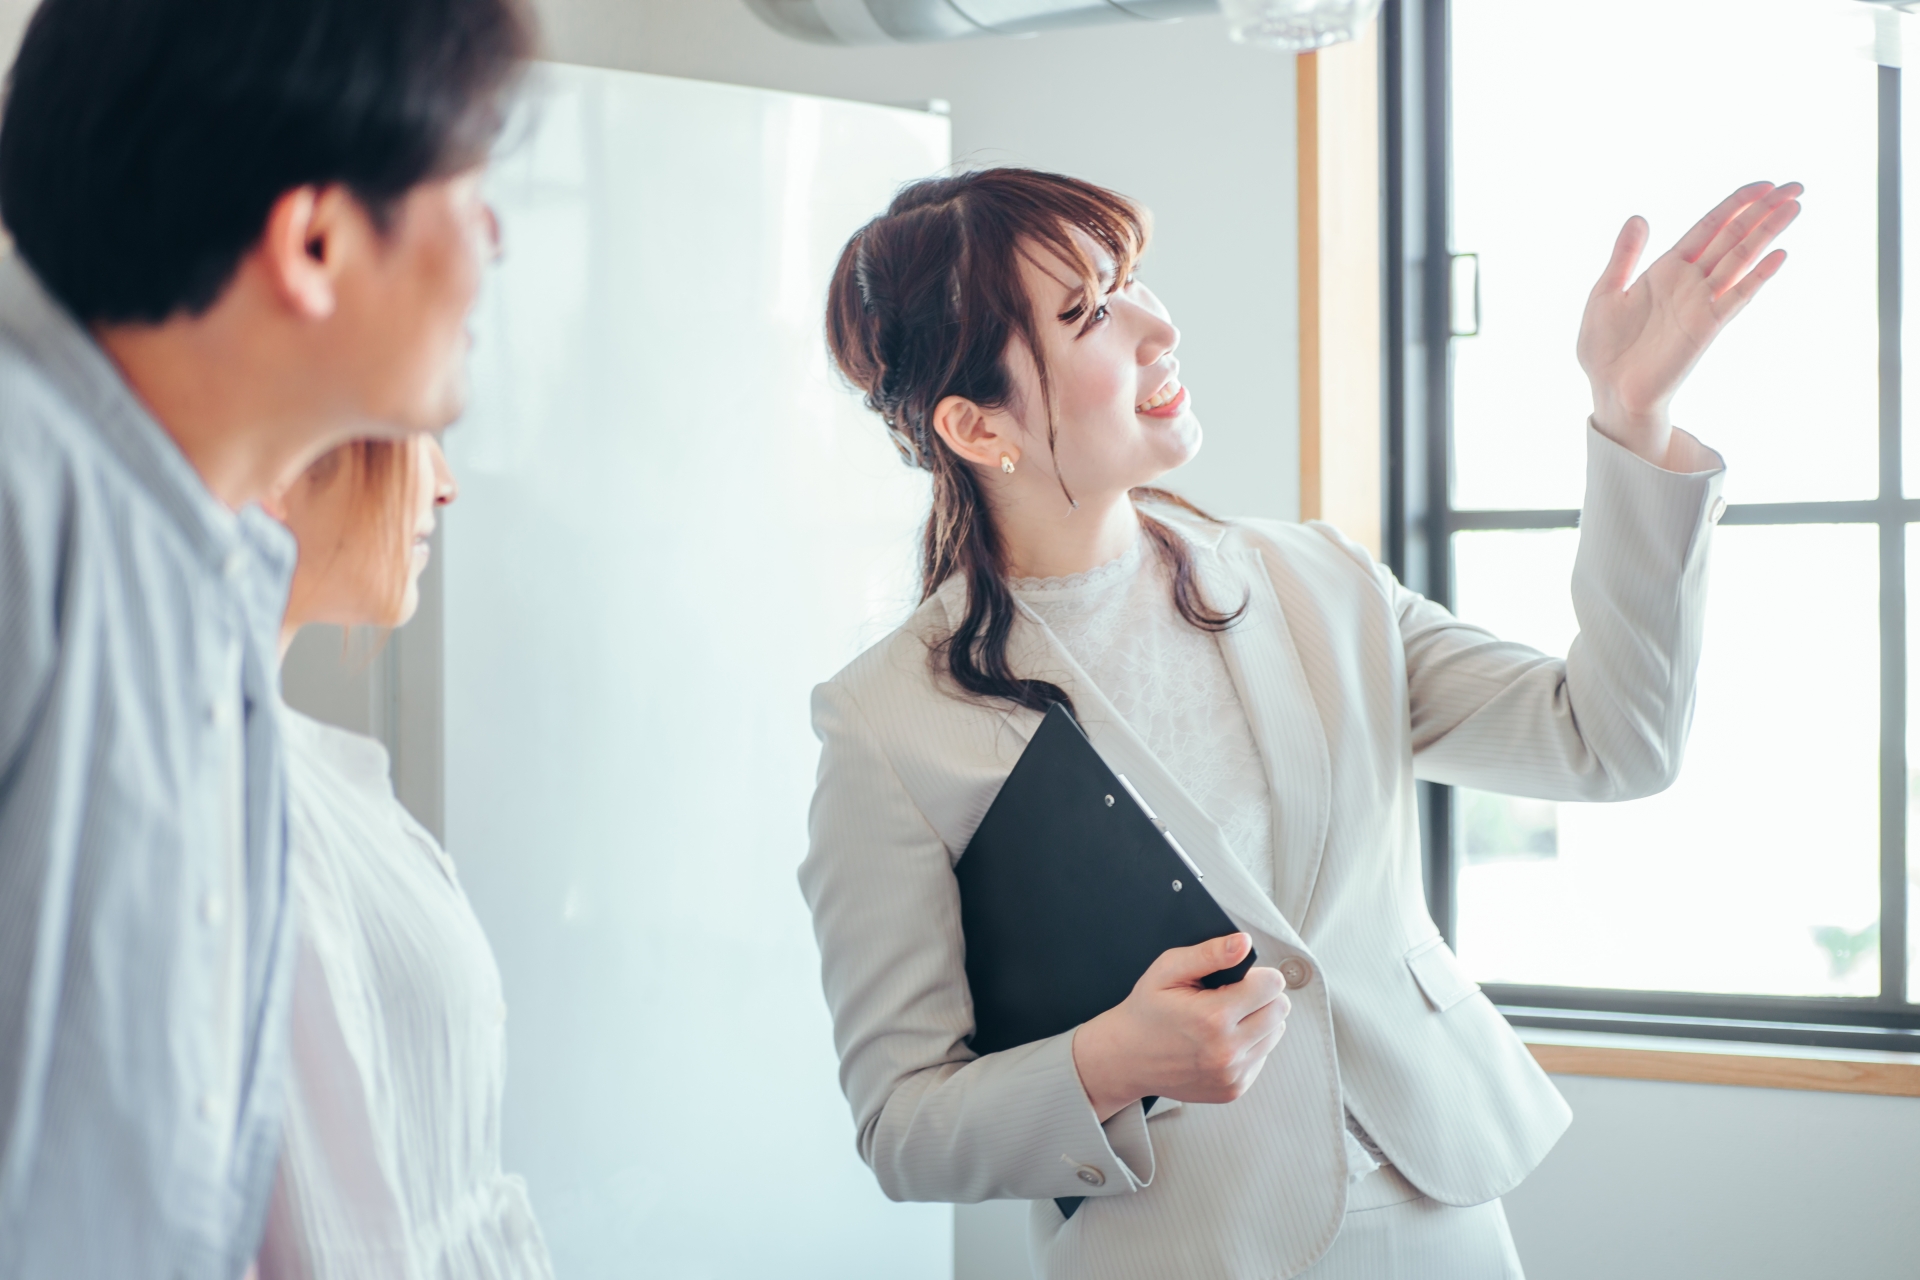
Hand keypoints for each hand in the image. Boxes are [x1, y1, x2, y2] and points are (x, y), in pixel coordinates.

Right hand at [1071, 933, 1289, 1121]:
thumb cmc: (1146, 1011)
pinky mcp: (1233, 1089)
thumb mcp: (1167, 970)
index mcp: (1213, 1017)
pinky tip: (1221, 1040)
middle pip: (1280, 1009)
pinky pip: (1262, 1056)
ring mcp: (1231, 1074)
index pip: (1273, 985)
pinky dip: (1249, 1045)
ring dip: (1258, 1021)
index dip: (1257, 975)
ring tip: (1225, 1018)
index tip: (1237, 978)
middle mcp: (1227, 1051)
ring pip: (1275, 1033)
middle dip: (1261, 996)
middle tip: (1231, 996)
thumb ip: (1209, 953)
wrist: (1126, 1058)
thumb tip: (1243, 943)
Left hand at [1578, 181, 1801, 467]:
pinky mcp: (1706, 326)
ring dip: (1768, 233)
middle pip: (1733, 237)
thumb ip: (1624, 256)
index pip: (1708, 227)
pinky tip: (1779, 255)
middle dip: (1763, 211)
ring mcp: (1701, 302)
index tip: (1763, 185)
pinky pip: (1737, 296)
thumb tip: (1639, 217)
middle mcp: (1689, 281)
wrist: (1609, 389)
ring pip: (1740, 258)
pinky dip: (1757, 275)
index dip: (1735, 205)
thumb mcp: (1606, 293)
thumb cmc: (1604, 347)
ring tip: (1794, 208)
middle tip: (1795, 186)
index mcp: (1666, 269)